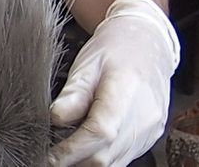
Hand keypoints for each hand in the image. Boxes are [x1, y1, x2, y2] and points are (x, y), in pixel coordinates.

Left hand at [48, 0, 178, 166]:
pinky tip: (88, 147)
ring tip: (67, 150)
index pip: (99, 133)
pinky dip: (102, 157)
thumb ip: (73, 93)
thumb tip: (55, 118)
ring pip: (113, 163)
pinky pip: (122, 158)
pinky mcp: (149, 138)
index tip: (49, 157)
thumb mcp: (88, 63)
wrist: (149, 43)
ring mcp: (149, 130)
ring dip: (88, 162)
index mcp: (126, 92)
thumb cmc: (117, 49)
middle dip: (75, 161)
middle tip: (51, 156)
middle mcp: (143, 117)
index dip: (71, 151)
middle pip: (105, 156)